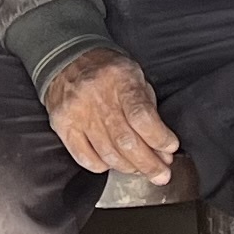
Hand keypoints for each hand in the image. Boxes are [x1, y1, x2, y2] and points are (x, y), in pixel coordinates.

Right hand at [41, 45, 178, 184]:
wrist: (67, 59)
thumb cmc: (108, 72)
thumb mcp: (135, 77)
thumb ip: (149, 110)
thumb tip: (163, 148)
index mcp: (120, 80)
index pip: (142, 116)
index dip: (159, 138)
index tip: (170, 147)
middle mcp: (96, 97)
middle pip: (126, 142)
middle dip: (149, 164)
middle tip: (162, 174)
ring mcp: (77, 113)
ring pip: (108, 154)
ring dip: (130, 167)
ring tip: (142, 170)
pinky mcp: (62, 126)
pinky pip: (85, 158)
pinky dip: (103, 166)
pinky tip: (113, 162)